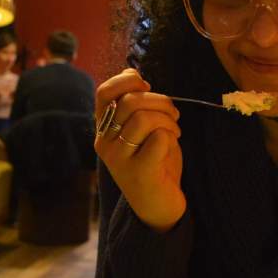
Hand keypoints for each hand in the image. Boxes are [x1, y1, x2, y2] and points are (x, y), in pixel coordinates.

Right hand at [94, 68, 185, 230]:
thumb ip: (134, 104)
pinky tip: (172, 145)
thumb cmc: (153, 163)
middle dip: (161, 101)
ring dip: (168, 119)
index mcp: (102, 129)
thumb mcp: (141, 130)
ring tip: (175, 130)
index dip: (127, 81)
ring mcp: (119, 159)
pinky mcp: (138, 172)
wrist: (159, 206)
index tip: (147, 85)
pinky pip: (158, 138)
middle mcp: (104, 143)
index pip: (104, 93)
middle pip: (131, 102)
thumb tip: (130, 71)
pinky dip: (170, 136)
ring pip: (144, 118)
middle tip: (174, 114)